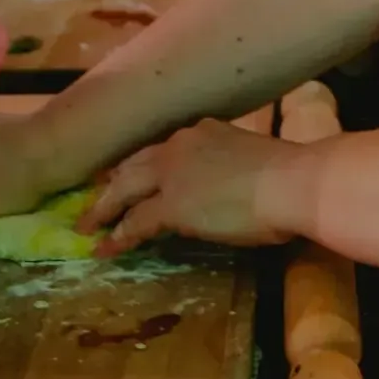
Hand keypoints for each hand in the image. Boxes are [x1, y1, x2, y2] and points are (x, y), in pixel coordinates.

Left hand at [84, 119, 302, 252]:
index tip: (128, 174)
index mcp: (202, 131)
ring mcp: (172, 174)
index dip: (141, 164)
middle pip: (134, 164)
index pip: (161, 149)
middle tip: (94, 199)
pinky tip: (106, 247)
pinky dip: (118, 235)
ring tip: (87, 224)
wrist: (291, 182)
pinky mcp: (171, 205)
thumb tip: (223, 186)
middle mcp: (180, 145)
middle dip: (112, 183)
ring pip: (126, 188)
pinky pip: (135, 222)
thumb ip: (226, 166)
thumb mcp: (248, 158)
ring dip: (105, 208)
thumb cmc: (286, 173)